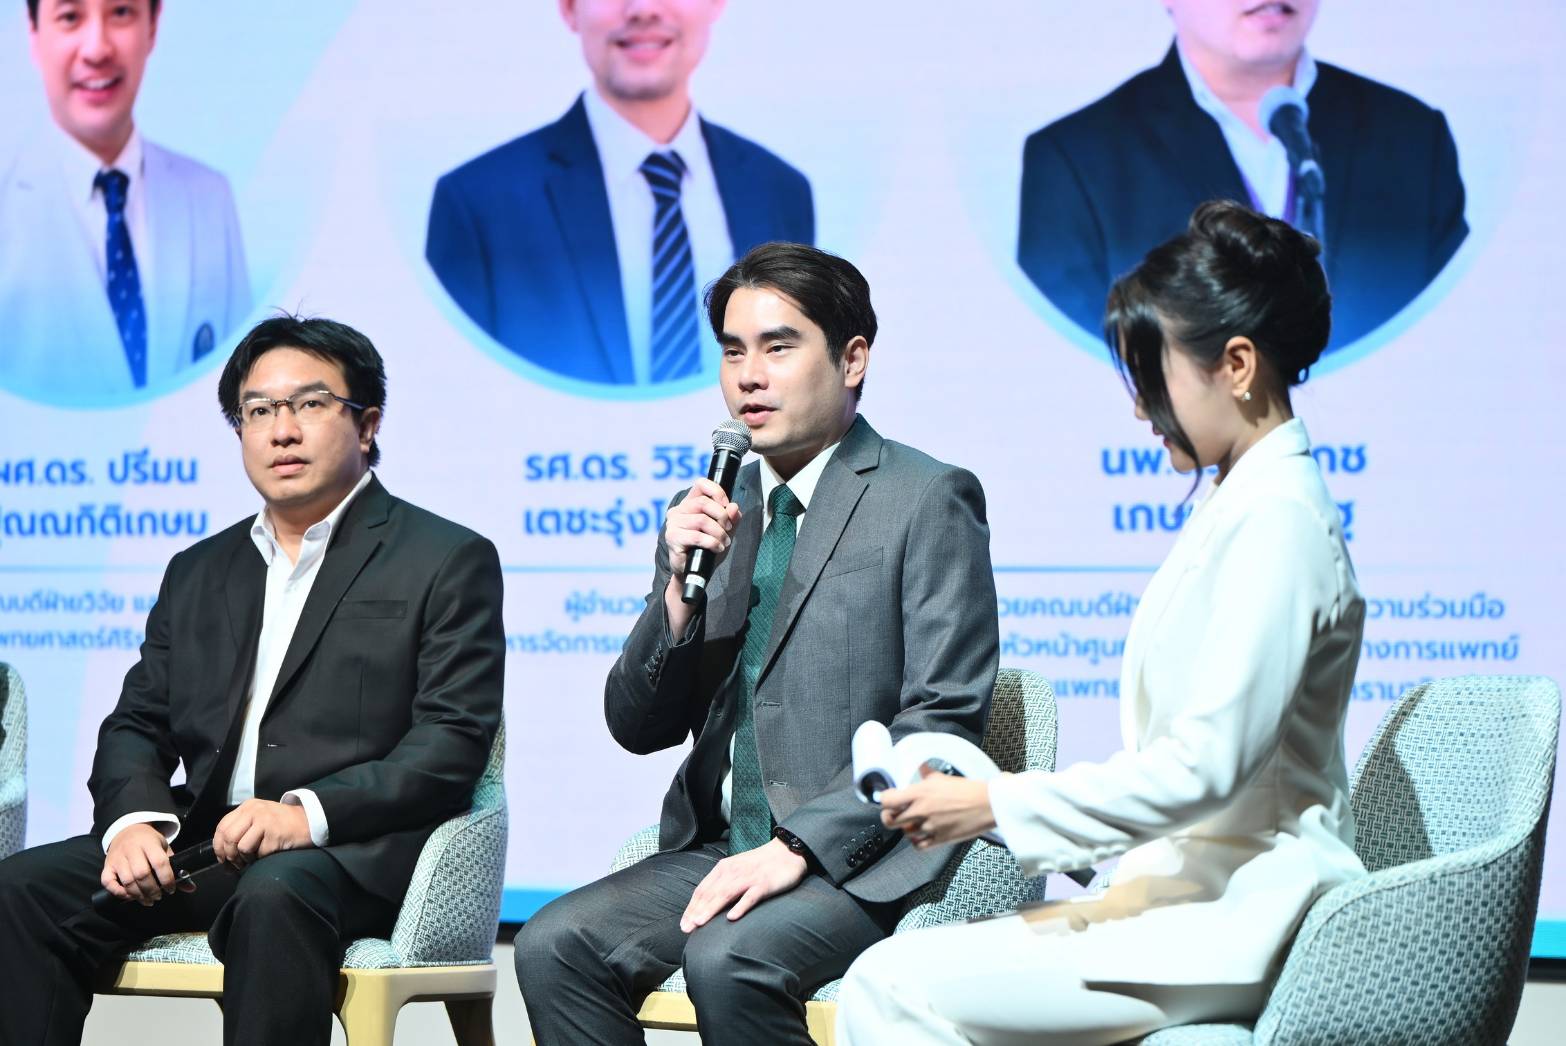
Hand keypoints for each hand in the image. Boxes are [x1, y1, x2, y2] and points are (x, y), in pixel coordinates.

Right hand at [101, 822, 189, 905]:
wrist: (127, 830)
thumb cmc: (149, 841)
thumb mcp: (164, 848)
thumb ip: (175, 867)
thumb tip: (190, 888)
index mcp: (149, 843)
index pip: (159, 862)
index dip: (167, 879)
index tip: (171, 889)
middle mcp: (131, 849)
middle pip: (141, 874)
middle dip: (152, 890)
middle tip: (158, 897)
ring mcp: (117, 857)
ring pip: (127, 881)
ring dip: (138, 895)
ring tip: (148, 900)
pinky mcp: (107, 865)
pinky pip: (108, 882)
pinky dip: (118, 892)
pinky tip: (129, 896)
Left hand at [213, 799, 312, 869]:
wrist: (309, 821)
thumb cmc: (281, 823)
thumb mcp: (259, 817)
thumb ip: (241, 826)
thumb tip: (221, 851)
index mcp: (248, 806)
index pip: (222, 827)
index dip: (218, 847)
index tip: (222, 859)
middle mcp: (255, 811)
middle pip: (228, 837)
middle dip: (229, 856)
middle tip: (235, 865)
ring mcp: (266, 821)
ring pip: (241, 847)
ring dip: (244, 859)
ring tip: (251, 860)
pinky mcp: (275, 834)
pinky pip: (259, 853)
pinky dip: (261, 858)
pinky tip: (268, 854)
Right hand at [663, 477, 741, 632]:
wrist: (693, 572)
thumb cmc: (706, 549)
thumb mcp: (724, 532)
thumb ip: (731, 519)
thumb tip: (734, 507)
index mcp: (689, 504)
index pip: (701, 484)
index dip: (717, 491)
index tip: (727, 505)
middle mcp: (678, 510)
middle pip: (703, 503)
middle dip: (722, 516)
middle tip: (728, 529)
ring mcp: (673, 524)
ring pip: (701, 520)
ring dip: (718, 533)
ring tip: (723, 543)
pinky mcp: (672, 538)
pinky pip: (697, 536)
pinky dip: (712, 542)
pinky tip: (717, 548)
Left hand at [680, 838, 806, 931]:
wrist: (787, 851)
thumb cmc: (760, 865)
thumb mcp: (737, 870)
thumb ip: (723, 883)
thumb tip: (706, 904)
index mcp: (724, 868)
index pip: (703, 890)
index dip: (692, 907)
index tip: (683, 924)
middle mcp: (733, 872)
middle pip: (711, 893)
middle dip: (696, 911)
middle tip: (686, 929)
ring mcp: (749, 877)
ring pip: (726, 894)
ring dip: (711, 909)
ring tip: (700, 923)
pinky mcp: (764, 884)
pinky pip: (750, 896)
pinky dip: (740, 906)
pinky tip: (732, 918)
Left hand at [879, 765, 998, 849]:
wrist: (986, 804)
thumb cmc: (967, 790)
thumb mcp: (942, 778)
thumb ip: (926, 774)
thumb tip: (920, 767)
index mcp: (919, 793)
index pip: (887, 800)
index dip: (884, 801)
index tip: (887, 800)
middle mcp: (920, 811)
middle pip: (889, 820)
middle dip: (890, 817)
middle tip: (894, 814)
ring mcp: (929, 827)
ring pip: (904, 833)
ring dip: (907, 828)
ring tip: (914, 823)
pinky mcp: (939, 839)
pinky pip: (918, 846)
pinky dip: (917, 842)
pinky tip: (921, 835)